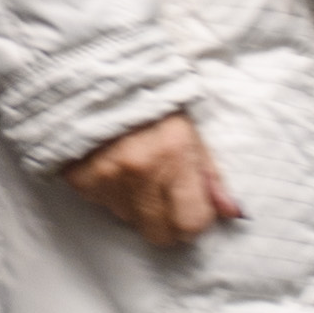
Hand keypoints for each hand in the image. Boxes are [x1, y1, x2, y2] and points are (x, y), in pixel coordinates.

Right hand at [60, 110, 242, 248]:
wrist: (96, 79)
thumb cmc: (151, 103)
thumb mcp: (191, 131)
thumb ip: (211, 175)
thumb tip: (232, 212)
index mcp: (174, 156)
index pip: (192, 223)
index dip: (195, 221)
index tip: (192, 209)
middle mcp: (140, 172)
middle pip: (160, 234)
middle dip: (167, 223)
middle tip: (165, 198)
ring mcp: (107, 178)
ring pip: (130, 219)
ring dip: (136, 204)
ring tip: (135, 170)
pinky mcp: (81, 180)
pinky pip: (103, 204)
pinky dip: (110, 192)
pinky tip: (112, 166)